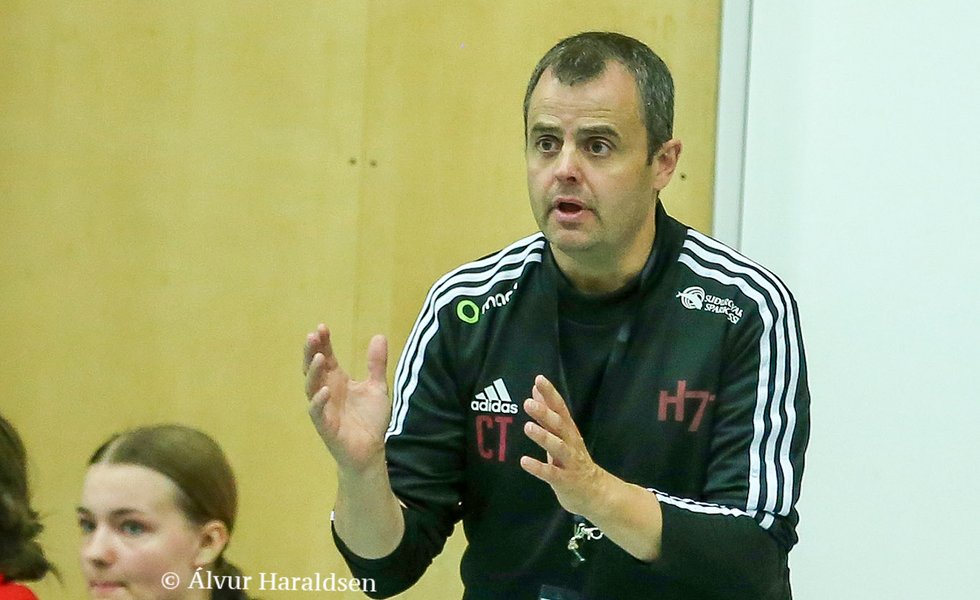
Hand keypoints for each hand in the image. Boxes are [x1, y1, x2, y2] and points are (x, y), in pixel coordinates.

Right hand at [303, 324, 391, 473]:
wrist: (371, 450)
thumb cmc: (369, 420)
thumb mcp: (377, 387)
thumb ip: (376, 364)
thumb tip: (379, 336)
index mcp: (337, 380)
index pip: (326, 357)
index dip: (323, 343)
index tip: (322, 327)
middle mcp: (327, 391)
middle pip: (313, 368)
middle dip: (311, 351)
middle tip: (312, 336)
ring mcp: (324, 407)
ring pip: (311, 386)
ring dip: (313, 372)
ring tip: (317, 357)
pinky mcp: (325, 425)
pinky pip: (317, 411)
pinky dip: (318, 401)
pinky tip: (324, 390)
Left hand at [520, 375, 610, 517]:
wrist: (597, 493)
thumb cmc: (573, 460)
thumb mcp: (561, 435)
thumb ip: (547, 414)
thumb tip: (535, 391)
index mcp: (569, 431)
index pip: (560, 408)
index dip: (550, 394)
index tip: (539, 379)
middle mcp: (571, 444)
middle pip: (559, 425)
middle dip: (545, 413)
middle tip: (528, 403)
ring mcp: (569, 462)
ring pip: (558, 447)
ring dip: (543, 436)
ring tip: (528, 427)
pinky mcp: (566, 480)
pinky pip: (552, 473)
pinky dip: (539, 467)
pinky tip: (525, 461)